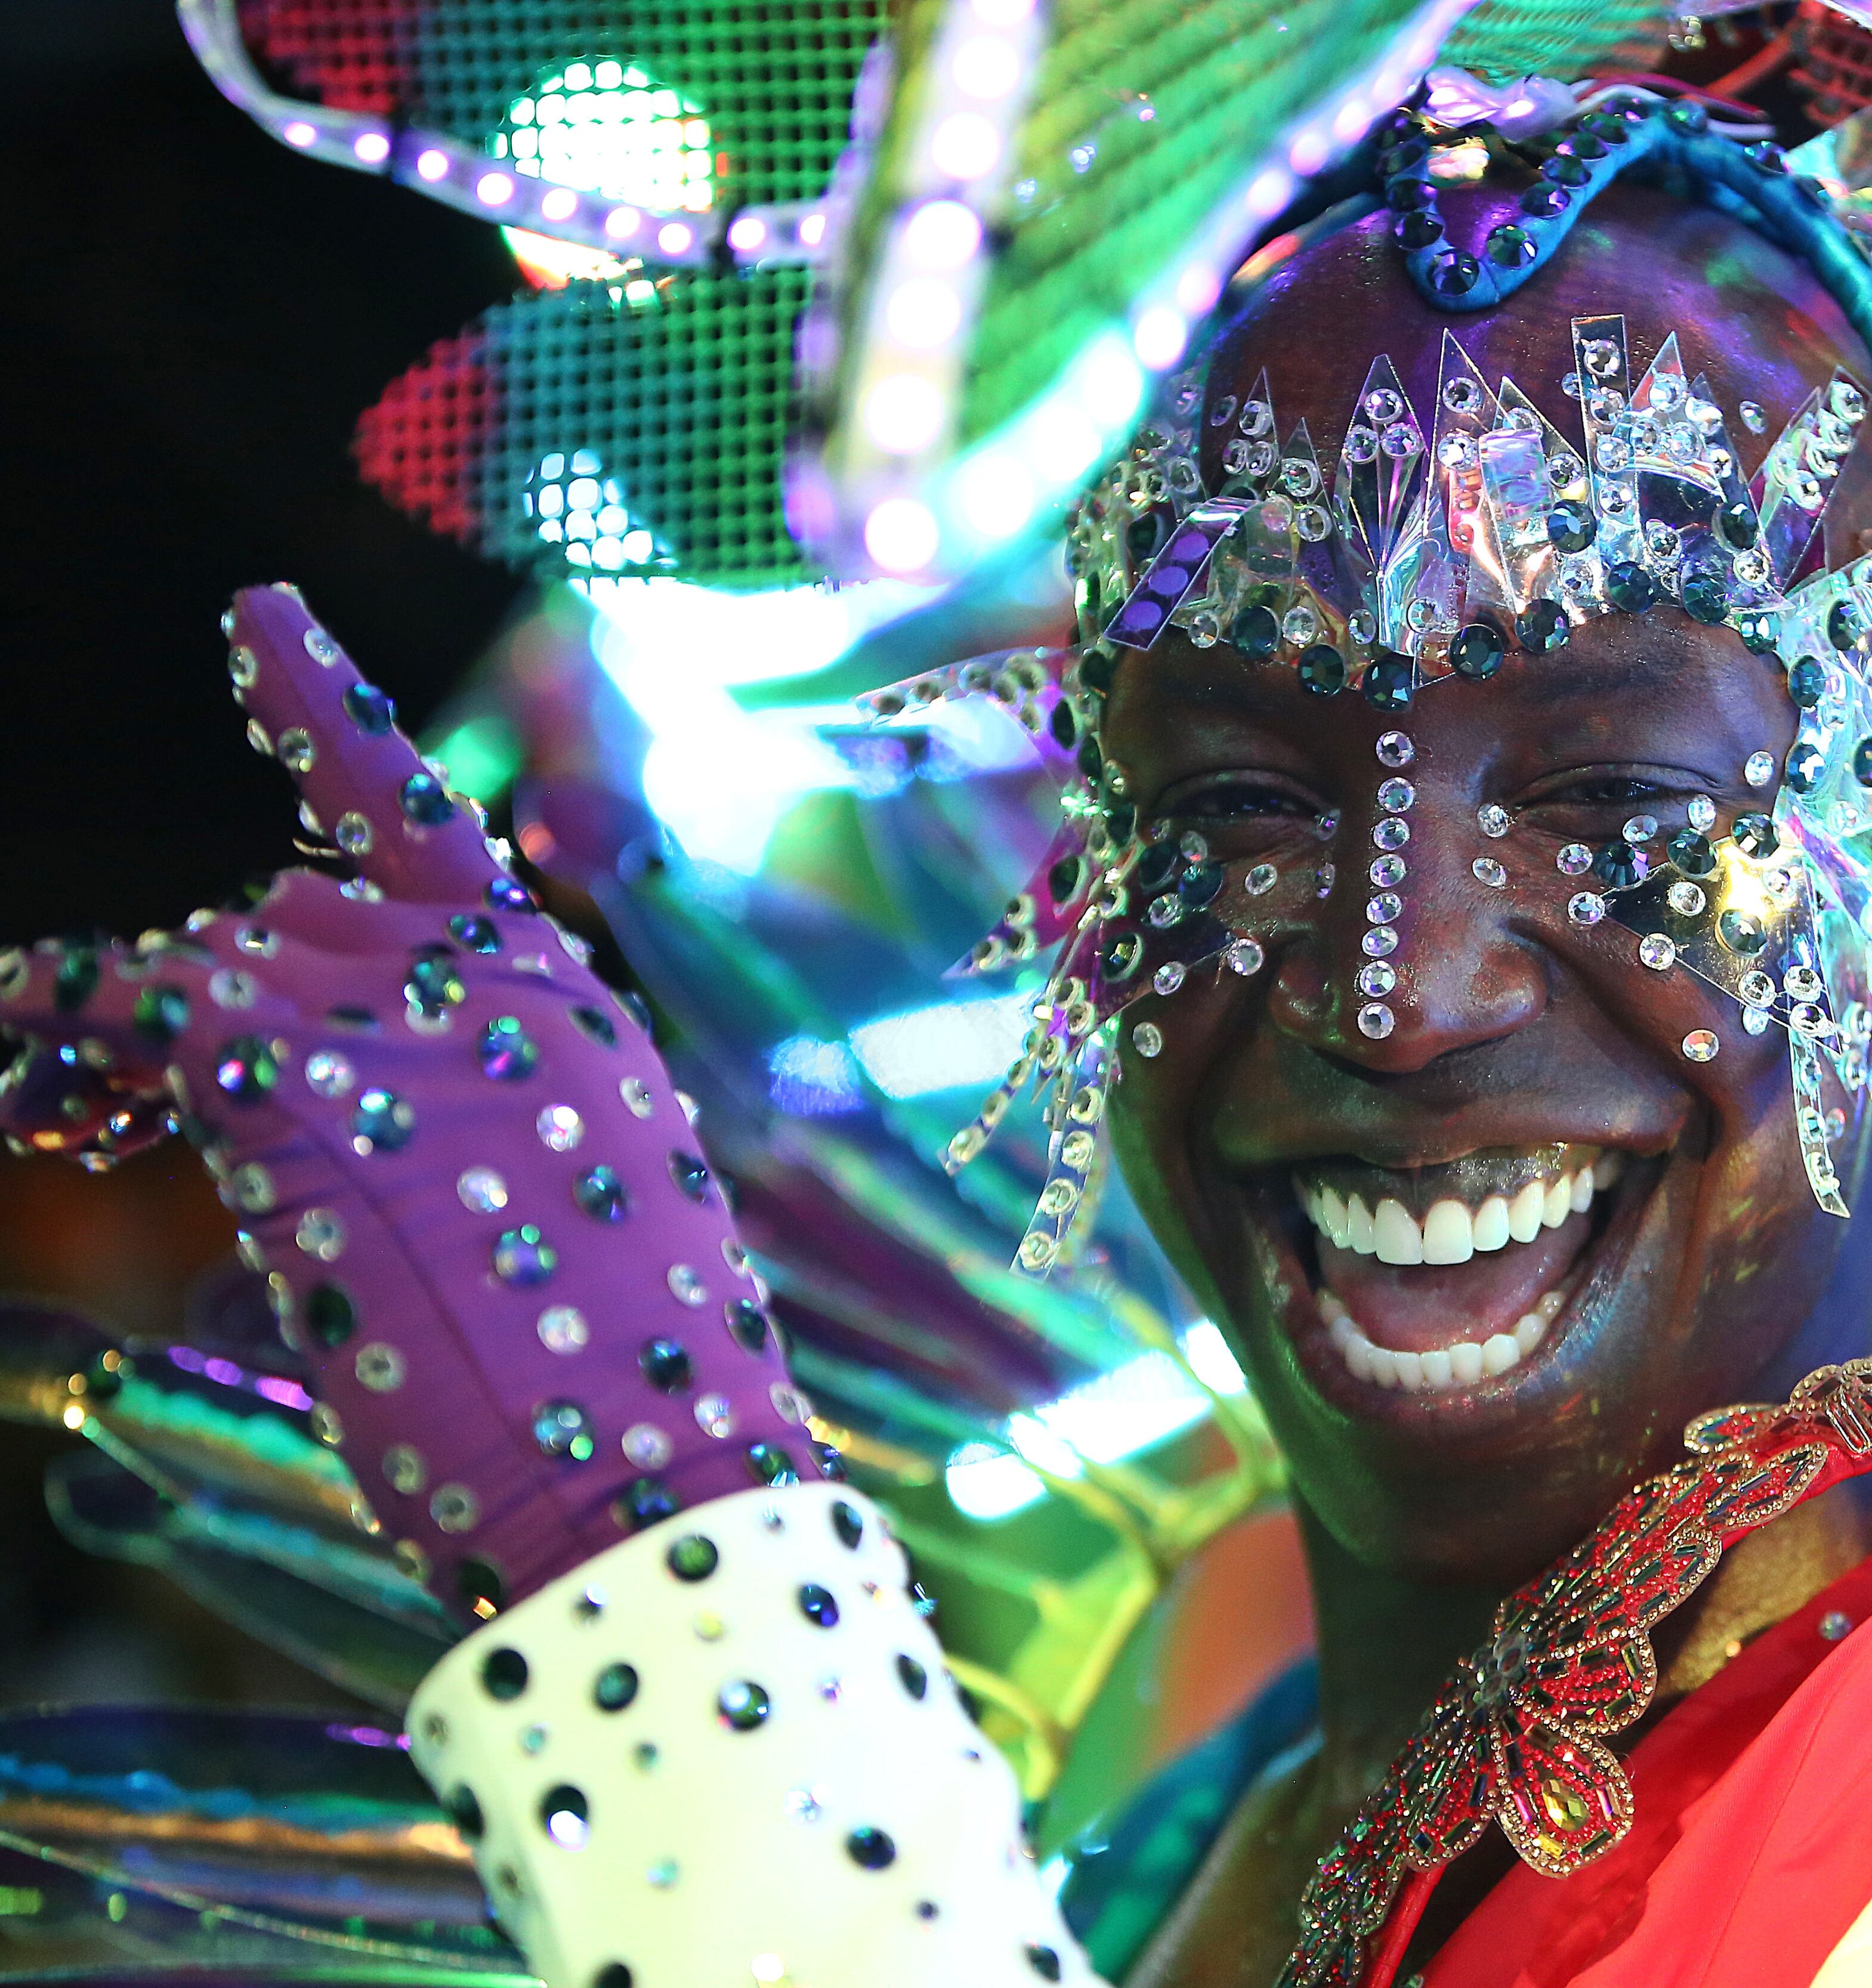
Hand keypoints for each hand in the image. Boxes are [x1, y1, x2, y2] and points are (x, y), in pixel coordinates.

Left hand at [0, 584, 826, 1620]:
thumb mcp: (598, 1214)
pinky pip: (122, 1008)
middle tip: (117, 1102)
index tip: (253, 619)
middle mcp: (484, 976)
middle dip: (208, 1006)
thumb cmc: (636, 1390)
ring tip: (65, 1113)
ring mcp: (390, 1013)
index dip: (323, 722)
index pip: (421, 827)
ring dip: (127, 1043)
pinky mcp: (289, 1077)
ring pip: (202, 966)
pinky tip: (12, 1043)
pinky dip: (51, 1016)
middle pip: (282, 918)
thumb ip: (501, 1115)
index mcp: (565, 1006)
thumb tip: (394, 1118)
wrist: (650, 1470)